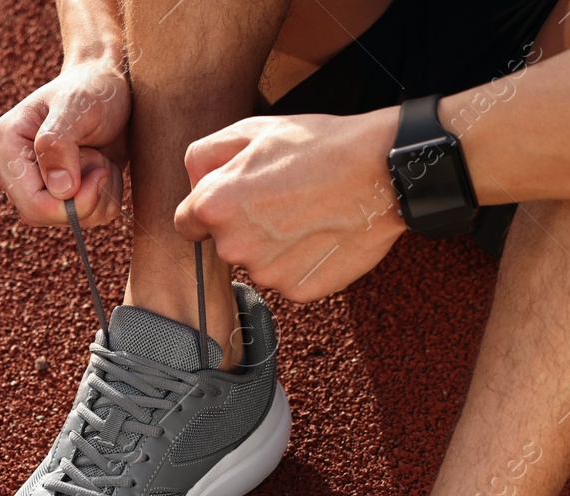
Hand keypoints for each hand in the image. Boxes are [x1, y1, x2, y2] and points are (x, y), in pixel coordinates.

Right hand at [0, 61, 128, 226]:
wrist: (109, 90)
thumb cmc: (92, 89)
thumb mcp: (77, 106)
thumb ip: (59, 143)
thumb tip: (60, 190)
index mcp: (4, 146)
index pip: (32, 204)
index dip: (70, 203)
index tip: (101, 171)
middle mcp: (10, 169)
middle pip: (45, 216)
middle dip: (84, 194)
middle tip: (99, 156)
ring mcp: (31, 184)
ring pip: (68, 220)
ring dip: (98, 192)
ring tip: (98, 154)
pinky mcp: (53, 194)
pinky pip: (85, 218)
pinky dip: (104, 196)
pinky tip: (102, 166)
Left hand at [175, 110, 406, 301]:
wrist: (383, 173)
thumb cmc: (320, 146)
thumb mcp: (254, 130)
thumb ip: (206, 155)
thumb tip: (192, 182)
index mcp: (214, 205)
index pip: (187, 223)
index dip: (210, 208)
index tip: (236, 198)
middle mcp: (233, 247)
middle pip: (225, 244)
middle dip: (245, 225)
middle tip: (283, 197)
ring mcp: (267, 273)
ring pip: (259, 263)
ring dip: (275, 245)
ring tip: (309, 212)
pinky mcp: (298, 291)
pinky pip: (290, 278)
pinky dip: (302, 262)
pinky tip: (323, 234)